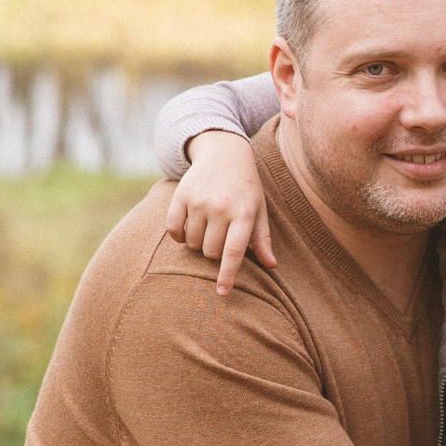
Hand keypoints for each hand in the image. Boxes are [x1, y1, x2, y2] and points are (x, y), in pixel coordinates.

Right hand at [164, 130, 273, 294]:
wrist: (224, 152)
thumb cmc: (246, 187)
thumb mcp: (258, 209)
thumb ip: (262, 238)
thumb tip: (271, 266)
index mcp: (244, 213)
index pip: (234, 252)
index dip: (227, 275)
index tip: (222, 293)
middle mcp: (221, 207)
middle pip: (211, 252)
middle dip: (215, 251)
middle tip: (221, 234)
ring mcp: (199, 201)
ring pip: (192, 243)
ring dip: (197, 242)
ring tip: (207, 225)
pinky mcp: (180, 195)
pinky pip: (173, 230)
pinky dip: (179, 234)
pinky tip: (188, 224)